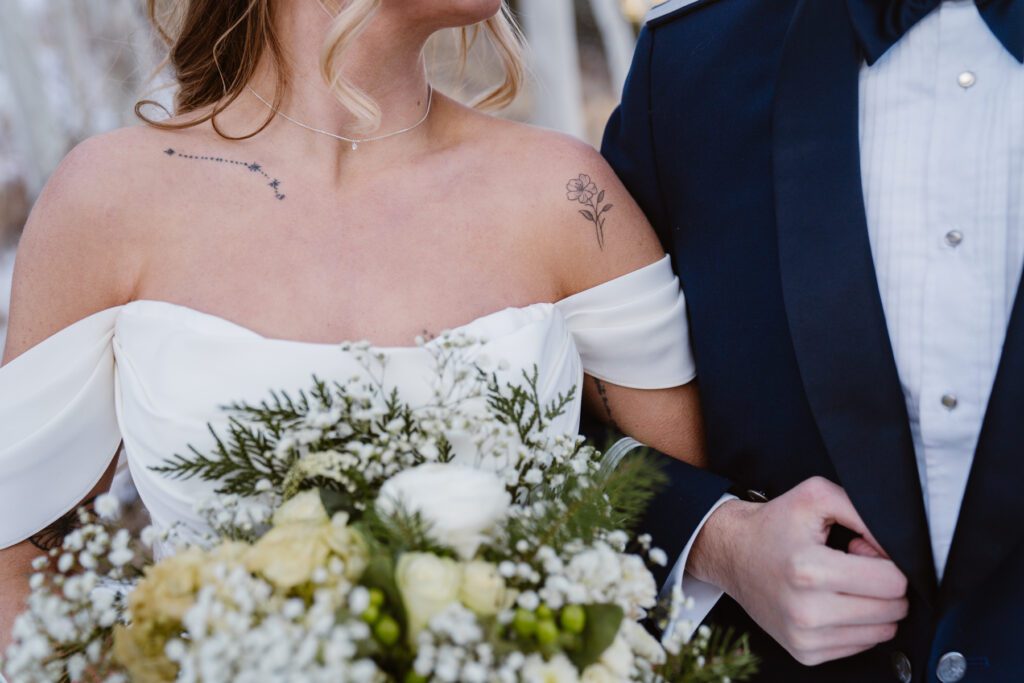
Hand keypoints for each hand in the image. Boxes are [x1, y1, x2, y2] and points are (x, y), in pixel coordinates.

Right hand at [688, 477, 908, 665]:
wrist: (731, 553)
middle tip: (852, 564)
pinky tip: (831, 602)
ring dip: (872, 605)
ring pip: (883, 631)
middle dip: (884, 584)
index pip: (892, 582)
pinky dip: (856, 623)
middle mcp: (806, 611)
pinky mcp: (805, 653)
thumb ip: (863, 511)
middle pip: (892, 609)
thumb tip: (898, 546)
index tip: (860, 548)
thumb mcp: (816, 496)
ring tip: (840, 583)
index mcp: (809, 570)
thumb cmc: (774, 524)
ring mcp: (805, 637)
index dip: (886, 560)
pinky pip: (861, 645)